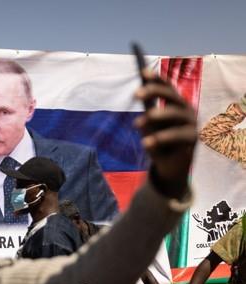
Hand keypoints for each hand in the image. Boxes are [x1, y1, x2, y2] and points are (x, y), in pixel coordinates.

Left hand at [134, 70, 196, 197]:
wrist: (169, 166)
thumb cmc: (158, 142)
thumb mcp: (148, 129)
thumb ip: (146, 119)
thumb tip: (142, 113)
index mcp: (175, 103)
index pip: (167, 87)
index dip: (157, 78)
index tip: (142, 72)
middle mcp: (185, 109)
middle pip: (172, 95)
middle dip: (154, 91)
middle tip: (135, 94)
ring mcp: (191, 123)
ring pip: (175, 114)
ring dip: (154, 116)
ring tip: (136, 124)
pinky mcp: (193, 138)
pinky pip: (177, 135)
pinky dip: (160, 138)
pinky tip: (146, 143)